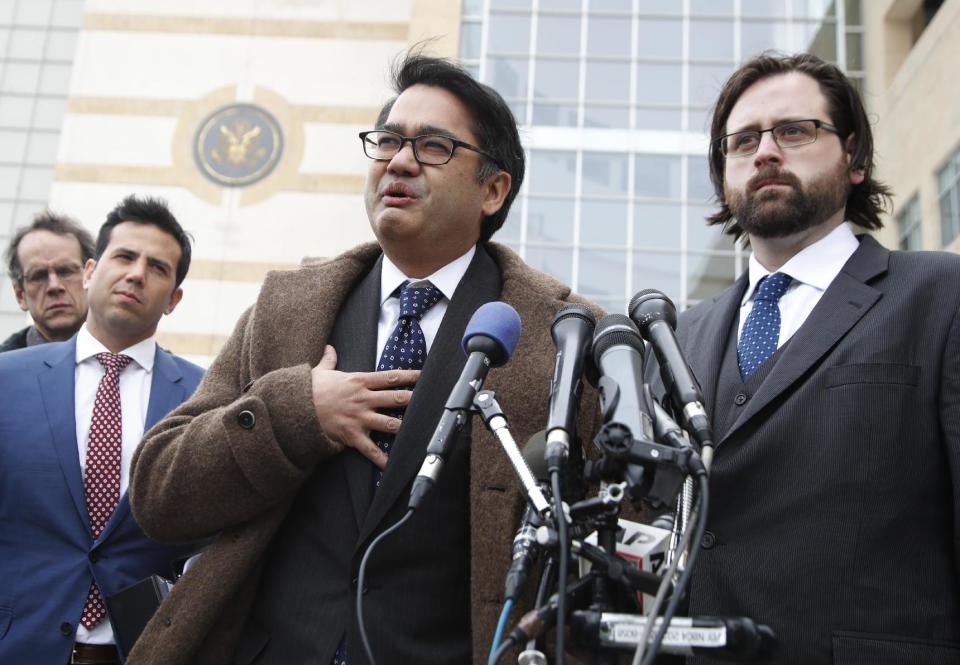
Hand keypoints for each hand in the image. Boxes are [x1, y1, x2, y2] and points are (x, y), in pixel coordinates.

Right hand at [310, 345, 419, 467]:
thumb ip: (329, 360)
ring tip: (420, 431)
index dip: (410, 376)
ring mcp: (359, 418)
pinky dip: (382, 458)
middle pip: (396, 399)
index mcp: (359, 381)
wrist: (292, 408)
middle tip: (431, 402)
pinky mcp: (351, 435)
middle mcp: (363, 399)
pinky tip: (393, 464)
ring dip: (405, 428)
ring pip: (389, 424)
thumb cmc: (308, 390)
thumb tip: (329, 348)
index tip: (424, 376)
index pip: (390, 377)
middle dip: (414, 401)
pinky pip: (370, 449)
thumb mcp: (319, 371)